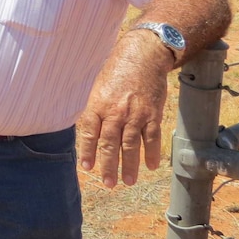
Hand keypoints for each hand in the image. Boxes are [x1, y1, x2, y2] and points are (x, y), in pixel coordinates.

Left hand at [78, 31, 171, 186]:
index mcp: (98, 104)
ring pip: (130, 145)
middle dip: (108, 166)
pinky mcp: (152, 114)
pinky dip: (151, 153)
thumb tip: (88, 132)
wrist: (142, 55)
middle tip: (108, 183)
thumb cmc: (116, 70)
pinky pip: (152, 138)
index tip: (87, 167)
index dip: (87, 151)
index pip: (89, 133)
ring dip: (129, 166)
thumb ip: (94, 109)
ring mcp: (135, 114)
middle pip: (109, 144)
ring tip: (127, 181)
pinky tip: (151, 166)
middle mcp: (115, 111)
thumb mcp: (98, 87)